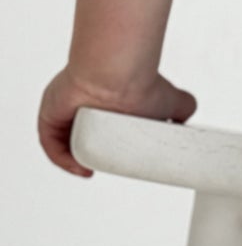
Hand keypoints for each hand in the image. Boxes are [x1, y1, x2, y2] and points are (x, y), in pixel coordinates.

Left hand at [38, 66, 197, 177]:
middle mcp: (87, 108)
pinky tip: (79, 167)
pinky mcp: (51, 117)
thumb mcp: (175, 101)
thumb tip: (187, 122)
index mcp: (111, 106)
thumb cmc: (143, 84)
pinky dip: (63, 159)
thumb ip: (183, 109)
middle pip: (86, 141)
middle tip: (110, 166)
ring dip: (80, 160)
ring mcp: (67, 113)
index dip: (113, 152)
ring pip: (68, 143)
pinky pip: (51, 144)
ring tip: (94, 169)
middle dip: (97, 157)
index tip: (124, 163)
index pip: (105, 133)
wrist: (118, 76)